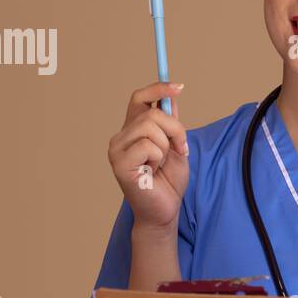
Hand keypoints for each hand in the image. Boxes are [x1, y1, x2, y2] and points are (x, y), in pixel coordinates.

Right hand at [107, 81, 188, 229]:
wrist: (165, 210)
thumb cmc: (168, 181)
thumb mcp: (176, 146)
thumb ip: (171, 123)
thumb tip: (171, 95)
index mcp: (133, 130)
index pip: (139, 99)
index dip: (158, 89)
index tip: (179, 87)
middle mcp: (121, 137)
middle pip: (152, 113)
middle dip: (175, 129)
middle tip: (180, 148)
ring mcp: (117, 149)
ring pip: (150, 127)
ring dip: (166, 146)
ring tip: (161, 164)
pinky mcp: (119, 163)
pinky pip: (147, 146)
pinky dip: (158, 158)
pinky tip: (152, 171)